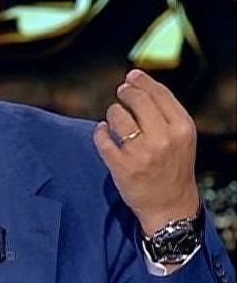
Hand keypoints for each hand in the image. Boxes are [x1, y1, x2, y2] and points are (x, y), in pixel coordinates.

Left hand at [93, 69, 200, 236]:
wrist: (170, 206)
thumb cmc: (173, 167)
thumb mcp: (181, 137)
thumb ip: (164, 111)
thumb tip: (135, 80)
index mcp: (182, 128)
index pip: (158, 93)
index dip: (141, 81)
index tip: (131, 76)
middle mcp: (163, 138)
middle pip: (136, 99)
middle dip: (125, 93)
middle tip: (121, 94)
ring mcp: (141, 153)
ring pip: (117, 116)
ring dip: (112, 113)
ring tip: (115, 120)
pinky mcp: (121, 166)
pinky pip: (102, 138)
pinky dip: (100, 132)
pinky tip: (104, 133)